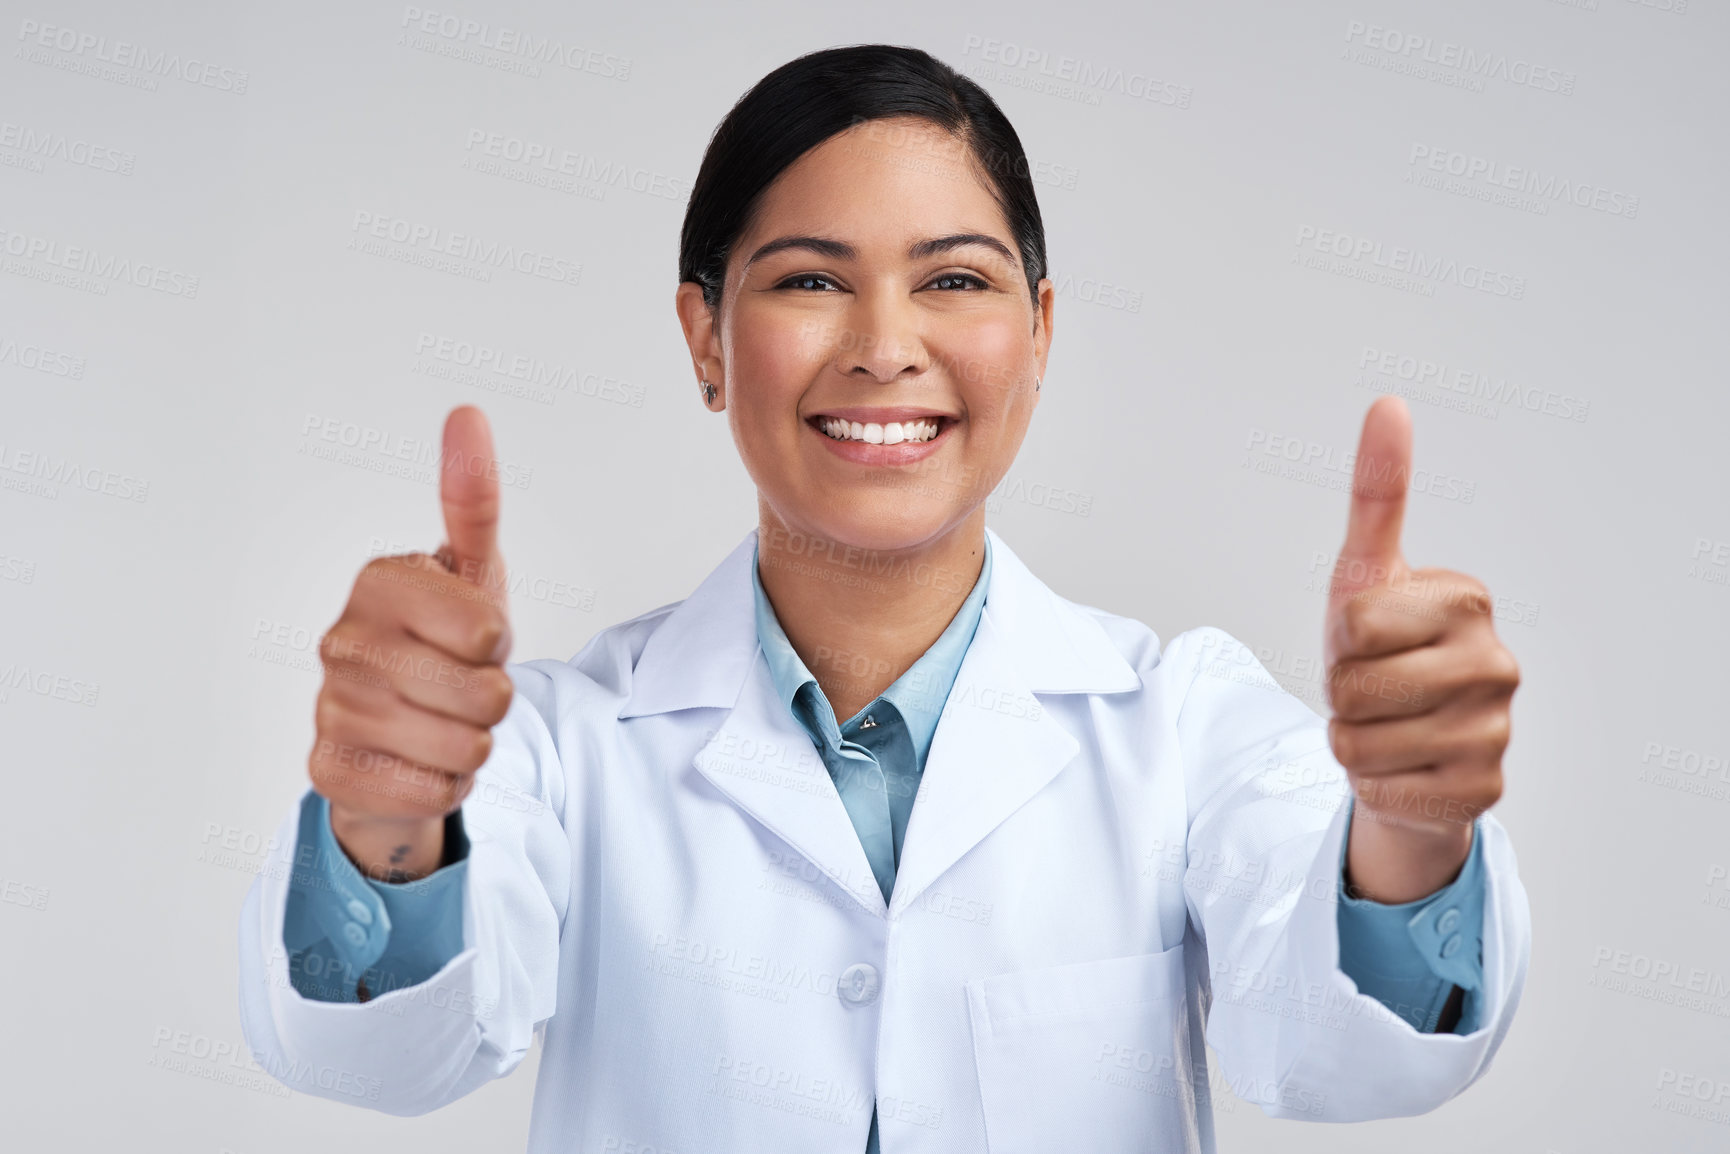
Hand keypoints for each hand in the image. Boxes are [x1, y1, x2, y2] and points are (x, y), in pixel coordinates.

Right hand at [308, 406, 514, 880]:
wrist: (400, 727)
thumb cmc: (442, 643)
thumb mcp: (471, 573)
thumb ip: (472, 500)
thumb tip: (466, 414)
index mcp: (379, 583)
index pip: (488, 631)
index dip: (500, 643)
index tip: (476, 636)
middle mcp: (342, 641)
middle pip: (485, 696)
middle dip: (494, 699)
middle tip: (463, 685)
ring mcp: (330, 709)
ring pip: (464, 748)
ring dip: (473, 744)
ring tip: (444, 722)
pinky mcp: (330, 771)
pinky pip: (433, 791)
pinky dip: (445, 784)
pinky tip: (421, 760)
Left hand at [1324, 396, 1519, 902]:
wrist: (1404, 743)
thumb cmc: (1381, 651)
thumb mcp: (1364, 573)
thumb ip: (1376, 493)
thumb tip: (1388, 405)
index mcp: (1466, 600)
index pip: (1350, 625)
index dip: (1337, 640)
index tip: (1364, 640)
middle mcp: (1497, 662)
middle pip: (1352, 686)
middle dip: (1341, 694)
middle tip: (1371, 690)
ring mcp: (1498, 730)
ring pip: (1358, 744)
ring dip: (1352, 742)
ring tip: (1384, 727)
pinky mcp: (1482, 791)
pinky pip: (1382, 790)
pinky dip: (1375, 785)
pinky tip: (1404, 767)